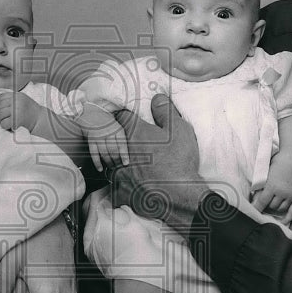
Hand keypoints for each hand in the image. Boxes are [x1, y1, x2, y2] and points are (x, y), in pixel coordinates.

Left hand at [0, 91, 41, 131]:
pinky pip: (4, 123)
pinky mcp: (16, 120)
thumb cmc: (29, 111)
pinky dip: (5, 126)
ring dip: (1, 120)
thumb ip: (10, 100)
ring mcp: (16, 110)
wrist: (40, 120)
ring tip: (7, 122)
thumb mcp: (21, 100)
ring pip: (0, 115)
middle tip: (3, 118)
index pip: (0, 97)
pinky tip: (10, 126)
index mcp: (17, 96)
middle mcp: (16, 101)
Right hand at [75, 104, 129, 171]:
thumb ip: (120, 136)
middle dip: (116, 160)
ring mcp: (98, 136)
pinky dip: (97, 162)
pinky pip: (94, 153)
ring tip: (112, 168)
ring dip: (108, 162)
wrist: (92, 111)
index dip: (124, 155)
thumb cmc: (107, 120)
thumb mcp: (116, 125)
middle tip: (119, 167)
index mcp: (117, 129)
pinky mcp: (91, 139)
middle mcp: (108, 132)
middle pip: (113, 150)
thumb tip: (125, 152)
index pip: (121, 144)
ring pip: (104, 152)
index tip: (126, 163)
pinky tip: (100, 169)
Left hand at [110, 94, 207, 227]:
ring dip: (118, 162)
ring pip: (111, 163)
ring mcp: (119, 173)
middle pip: (113, 140)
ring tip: (133, 164)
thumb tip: (156, 97)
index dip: (126, 116)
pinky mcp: (121, 192)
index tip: (131, 118)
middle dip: (120, 140)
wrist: (179, 195)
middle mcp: (121, 152)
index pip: (121, 117)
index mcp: (134, 132)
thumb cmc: (179, 160)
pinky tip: (132, 184)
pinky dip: (122, 184)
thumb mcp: (179, 129)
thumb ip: (165, 110)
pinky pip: (115, 186)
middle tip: (135, 143)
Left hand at [251, 165, 291, 221]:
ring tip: (272, 203)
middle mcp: (282, 192)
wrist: (288, 166)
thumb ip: (259, 191)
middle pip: (272, 206)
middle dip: (267, 206)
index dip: (257, 208)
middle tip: (265, 203)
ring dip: (275, 208)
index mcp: (272, 186)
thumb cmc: (273, 173)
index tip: (253, 213)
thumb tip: (254, 204)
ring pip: (281, 209)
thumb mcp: (264, 179)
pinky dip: (288, 217)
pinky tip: (283, 222)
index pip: (263, 201)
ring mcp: (290, 196)